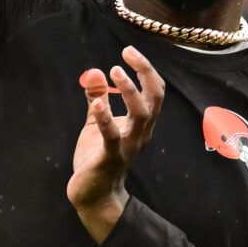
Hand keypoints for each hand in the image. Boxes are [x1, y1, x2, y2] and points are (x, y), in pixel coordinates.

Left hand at [67, 47, 165, 242]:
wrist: (92, 195)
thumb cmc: (97, 158)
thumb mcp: (96, 123)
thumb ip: (99, 98)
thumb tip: (95, 71)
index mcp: (140, 124)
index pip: (154, 92)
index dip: (146, 69)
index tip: (129, 51)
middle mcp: (140, 133)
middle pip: (154, 98)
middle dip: (145, 72)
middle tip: (128, 53)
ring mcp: (128, 146)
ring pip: (141, 114)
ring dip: (130, 90)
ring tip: (114, 70)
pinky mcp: (110, 157)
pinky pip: (112, 136)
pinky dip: (105, 118)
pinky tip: (96, 103)